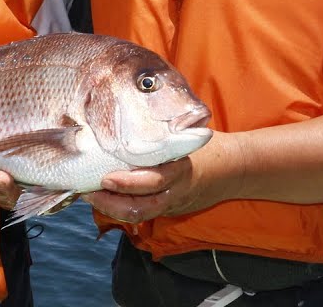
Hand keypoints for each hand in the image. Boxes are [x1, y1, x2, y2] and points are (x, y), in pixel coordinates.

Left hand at [83, 133, 237, 223]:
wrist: (232, 169)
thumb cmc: (203, 143)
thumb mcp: (186, 132)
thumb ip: (161, 129)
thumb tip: (122, 106)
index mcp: (181, 167)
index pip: (153, 181)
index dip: (128, 184)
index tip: (106, 178)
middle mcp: (176, 189)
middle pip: (143, 206)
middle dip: (112, 203)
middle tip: (90, 189)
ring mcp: (173, 202)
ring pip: (141, 215)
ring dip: (113, 208)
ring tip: (93, 195)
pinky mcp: (169, 208)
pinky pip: (144, 212)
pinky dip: (122, 206)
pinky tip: (106, 196)